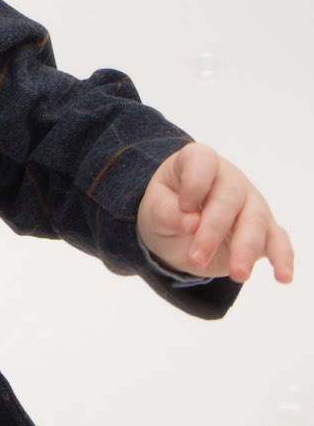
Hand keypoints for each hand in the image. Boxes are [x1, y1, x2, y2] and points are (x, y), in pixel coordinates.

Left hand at [137, 142, 293, 283]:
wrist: (178, 231)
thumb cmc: (167, 209)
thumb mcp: (154, 210)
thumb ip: (165, 212)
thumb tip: (190, 223)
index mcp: (197, 163)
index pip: (202, 161)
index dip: (195, 182)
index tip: (185, 206)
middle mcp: (228, 179)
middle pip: (229, 199)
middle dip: (213, 230)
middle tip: (196, 258)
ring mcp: (250, 203)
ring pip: (256, 221)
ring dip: (246, 249)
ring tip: (238, 274)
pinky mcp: (265, 229)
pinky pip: (279, 241)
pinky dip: (282, 258)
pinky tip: (283, 276)